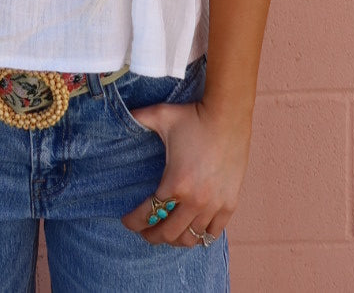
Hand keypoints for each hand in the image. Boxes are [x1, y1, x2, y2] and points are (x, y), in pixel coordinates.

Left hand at [119, 99, 250, 246]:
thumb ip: (139, 118)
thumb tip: (123, 114)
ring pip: (190, 238)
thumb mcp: (161, 115)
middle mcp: (194, 201)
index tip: (127, 221)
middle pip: (168, 233)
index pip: (148, 214)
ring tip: (168, 232)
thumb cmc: (194, 116)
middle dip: (152, 235)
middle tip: (145, 231)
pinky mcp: (229, 204)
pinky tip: (192, 231)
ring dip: (175, 239)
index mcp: (174, 183)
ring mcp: (213, 205)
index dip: (133, 222)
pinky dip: (201, 236)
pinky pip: (213, 233)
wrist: (229, 115)